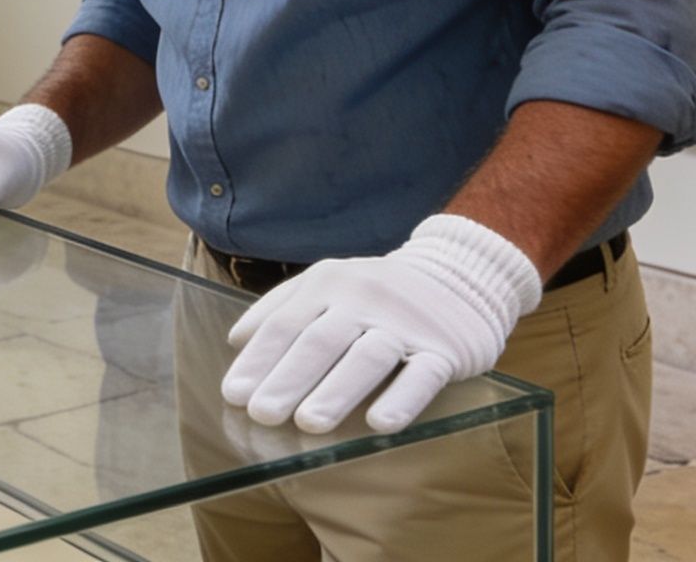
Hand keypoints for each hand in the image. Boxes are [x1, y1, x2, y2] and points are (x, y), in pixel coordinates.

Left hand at [223, 215, 541, 434]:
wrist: (461, 271)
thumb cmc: (379, 291)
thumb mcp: (328, 284)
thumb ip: (281, 308)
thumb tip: (237, 341)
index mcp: (328, 285)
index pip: (286, 325)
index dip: (259, 361)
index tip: (234, 396)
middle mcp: (363, 299)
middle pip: (320, 342)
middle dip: (288, 379)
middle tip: (262, 415)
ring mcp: (405, 323)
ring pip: (366, 357)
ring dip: (336, 391)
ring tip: (309, 424)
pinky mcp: (444, 348)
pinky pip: (422, 375)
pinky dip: (401, 399)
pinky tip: (381, 424)